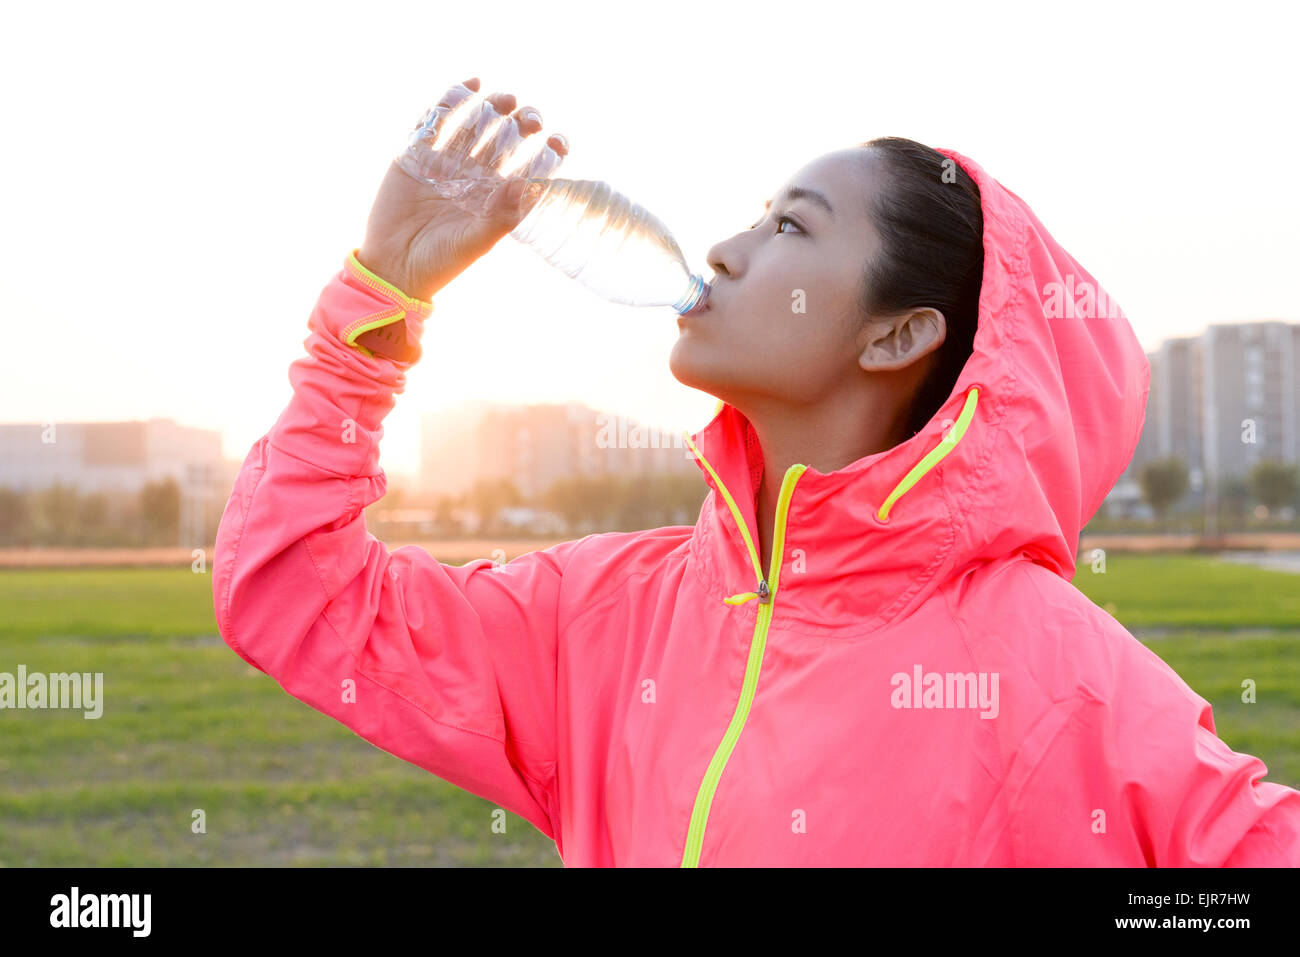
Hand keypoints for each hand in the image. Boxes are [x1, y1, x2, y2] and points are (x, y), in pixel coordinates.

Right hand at [356, 77, 569, 301]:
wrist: (392, 267)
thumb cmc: (440, 263)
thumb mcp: (475, 243)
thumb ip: (501, 216)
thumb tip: (526, 182)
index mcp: (496, 199)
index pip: (529, 168)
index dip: (547, 152)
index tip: (558, 141)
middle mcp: (475, 178)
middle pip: (505, 140)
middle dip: (522, 124)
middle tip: (531, 119)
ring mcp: (446, 163)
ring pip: (475, 125)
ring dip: (493, 108)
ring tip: (506, 100)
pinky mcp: (415, 154)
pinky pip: (436, 120)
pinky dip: (452, 99)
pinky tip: (472, 84)